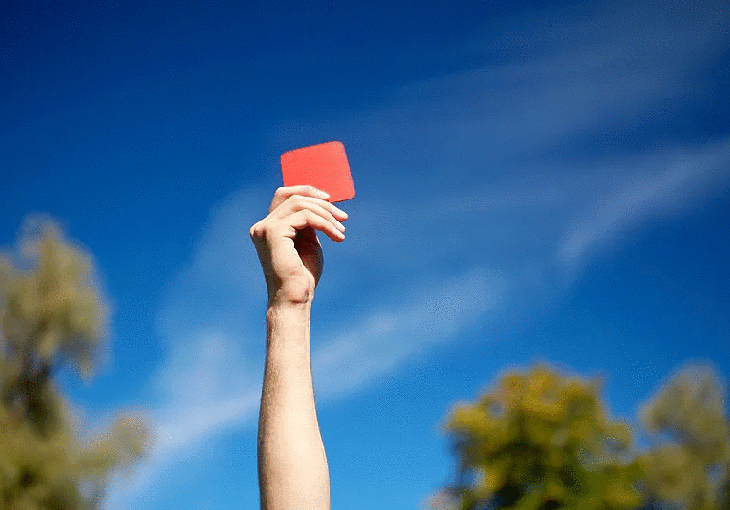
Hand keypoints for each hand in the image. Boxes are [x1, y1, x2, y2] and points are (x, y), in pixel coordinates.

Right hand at [250, 186, 347, 305]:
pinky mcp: (273, 232)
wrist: (296, 298)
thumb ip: (309, 222)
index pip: (284, 195)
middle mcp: (262, 226)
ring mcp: (265, 228)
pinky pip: (305, 216)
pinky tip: (336, 236)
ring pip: (300, 204)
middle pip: (294, 197)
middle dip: (322, 204)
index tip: (330, 200)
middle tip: (343, 218)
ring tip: (341, 232)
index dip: (307, 191)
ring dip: (326, 215)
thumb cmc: (303, 275)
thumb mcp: (308, 242)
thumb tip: (322, 203)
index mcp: (268, 227)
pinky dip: (324, 223)